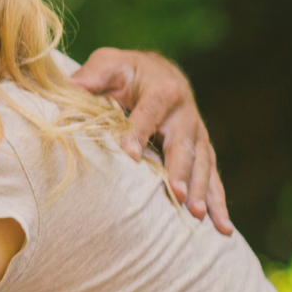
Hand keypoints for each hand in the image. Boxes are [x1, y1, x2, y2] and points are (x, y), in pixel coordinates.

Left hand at [70, 47, 231, 233]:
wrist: (158, 72)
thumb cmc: (126, 71)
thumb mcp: (108, 64)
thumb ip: (92, 75)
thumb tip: (70, 88)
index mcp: (163, 91)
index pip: (149, 113)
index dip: (139, 132)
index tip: (129, 154)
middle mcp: (186, 114)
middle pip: (184, 145)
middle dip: (181, 171)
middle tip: (177, 194)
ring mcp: (197, 134)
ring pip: (203, 165)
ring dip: (203, 192)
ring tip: (199, 217)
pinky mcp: (201, 150)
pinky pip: (211, 177)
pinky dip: (218, 201)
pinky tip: (222, 227)